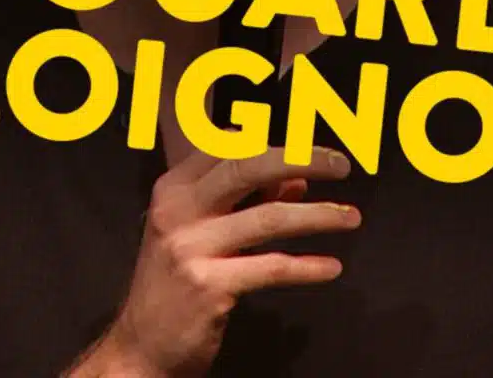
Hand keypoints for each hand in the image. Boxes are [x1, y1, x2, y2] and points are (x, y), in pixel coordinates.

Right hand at [91, 145, 359, 376]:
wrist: (141, 347)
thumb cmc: (175, 283)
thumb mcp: (200, 232)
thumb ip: (246, 201)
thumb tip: (297, 180)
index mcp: (174, 187)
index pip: (229, 147)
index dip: (275, 144)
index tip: (311, 149)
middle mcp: (179, 209)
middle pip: (248, 166)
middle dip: (302, 159)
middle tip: (341, 165)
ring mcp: (192, 247)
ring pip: (268, 217)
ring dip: (318, 216)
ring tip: (350, 218)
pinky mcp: (209, 286)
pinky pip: (271, 268)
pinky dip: (307, 267)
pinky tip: (330, 268)